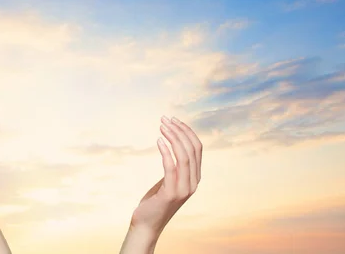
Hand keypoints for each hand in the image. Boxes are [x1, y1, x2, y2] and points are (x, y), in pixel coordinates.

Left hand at [120, 116, 202, 253]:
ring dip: (173, 138)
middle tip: (165, 119)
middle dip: (179, 131)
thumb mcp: (169, 180)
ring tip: (161, 126)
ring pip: (184, 156)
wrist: (147, 223)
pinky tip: (158, 141)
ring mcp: (184, 189)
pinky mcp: (171, 193)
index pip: (197, 148)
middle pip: (192, 149)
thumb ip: (175, 167)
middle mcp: (193, 182)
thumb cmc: (155, 200)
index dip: (187, 131)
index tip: (173, 120)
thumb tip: (173, 146)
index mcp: (195, 177)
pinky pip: (171, 168)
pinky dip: (166, 152)